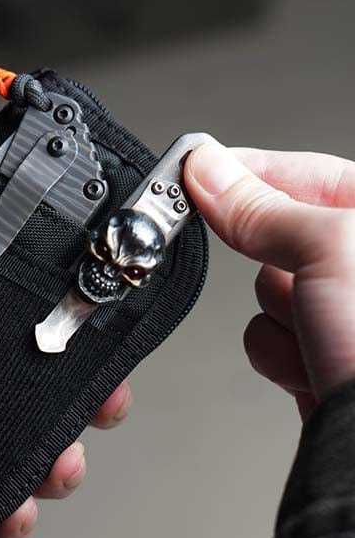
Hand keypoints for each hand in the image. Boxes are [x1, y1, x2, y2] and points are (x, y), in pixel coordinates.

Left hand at [0, 165, 132, 537]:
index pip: (13, 320)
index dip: (60, 323)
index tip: (92, 323)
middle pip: (32, 386)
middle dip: (79, 397)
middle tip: (102, 399)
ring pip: (19, 446)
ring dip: (57, 458)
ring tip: (62, 460)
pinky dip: (6, 515)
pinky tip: (15, 510)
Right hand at [184, 143, 354, 421]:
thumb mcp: (330, 250)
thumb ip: (262, 208)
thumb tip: (208, 170)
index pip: (304, 172)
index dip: (247, 170)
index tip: (196, 169)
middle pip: (274, 239)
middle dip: (274, 267)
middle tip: (289, 276)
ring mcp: (340, 314)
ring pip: (264, 295)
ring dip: (281, 319)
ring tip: (322, 338)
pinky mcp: (319, 354)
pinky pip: (267, 338)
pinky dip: (280, 356)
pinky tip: (315, 368)